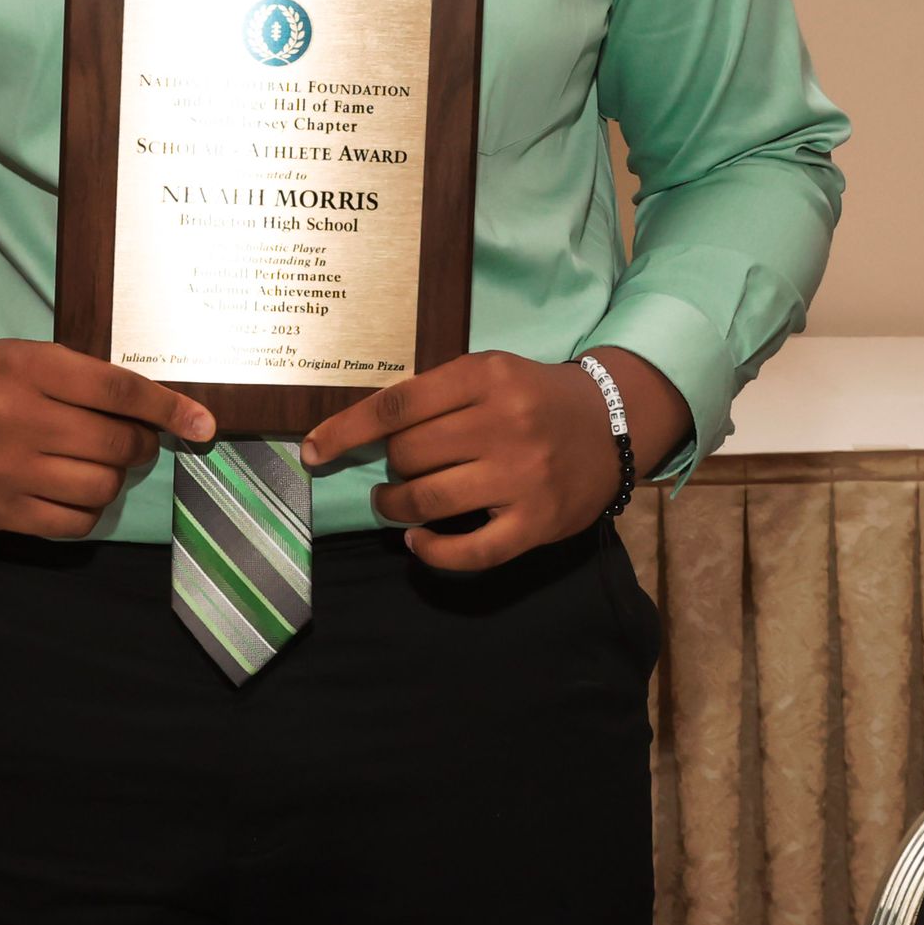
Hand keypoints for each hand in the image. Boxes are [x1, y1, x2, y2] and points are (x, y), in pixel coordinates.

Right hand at [0, 315, 213, 535]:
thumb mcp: (24, 356)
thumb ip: (80, 379)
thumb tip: (153, 410)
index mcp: (30, 367)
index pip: (118, 390)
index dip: (169, 408)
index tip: (204, 424)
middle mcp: (19, 418)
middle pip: (116, 444)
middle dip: (140, 445)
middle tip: (134, 441)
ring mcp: (6, 470)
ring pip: (99, 488)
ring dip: (115, 479)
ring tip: (102, 466)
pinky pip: (70, 524)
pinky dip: (88, 511)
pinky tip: (77, 493)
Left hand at [300, 346, 688, 571]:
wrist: (611, 424)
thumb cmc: (532, 396)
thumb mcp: (488, 372)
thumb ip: (435, 394)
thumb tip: (361, 429)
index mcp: (485, 376)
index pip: (396, 405)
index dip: (345, 430)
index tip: (311, 450)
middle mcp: (504, 423)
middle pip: (407, 455)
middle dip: (389, 467)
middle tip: (397, 470)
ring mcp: (522, 476)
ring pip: (427, 501)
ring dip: (397, 508)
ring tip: (396, 505)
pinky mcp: (536, 523)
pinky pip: (468, 551)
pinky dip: (432, 552)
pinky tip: (419, 542)